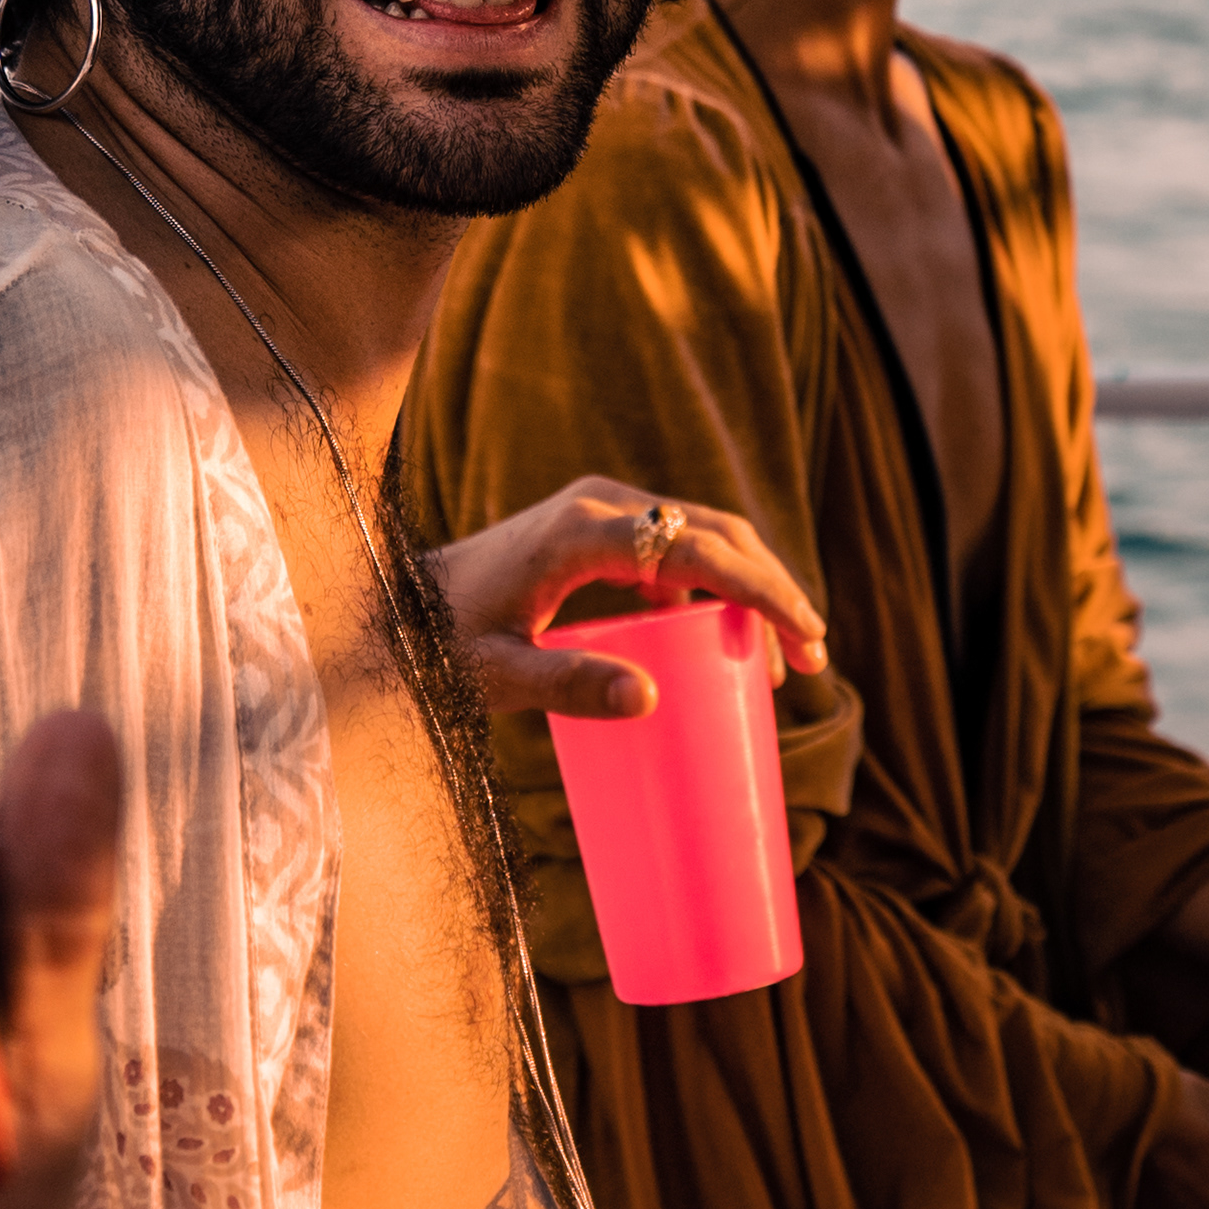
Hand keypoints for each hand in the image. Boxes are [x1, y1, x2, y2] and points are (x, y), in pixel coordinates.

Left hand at [428, 480, 827, 724]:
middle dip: (773, 590)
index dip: (760, 588)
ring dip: (751, 586)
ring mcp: (602, 509)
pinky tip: (730, 636)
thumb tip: (651, 703)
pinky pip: (676, 546)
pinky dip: (716, 585)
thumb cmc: (439, 640)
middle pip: (717, 532)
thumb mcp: (497, 672)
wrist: (396, 602)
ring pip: (704, 535)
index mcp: (582, 532)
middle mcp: (600, 505)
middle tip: (812, 657)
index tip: (806, 635)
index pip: (697, 548)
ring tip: (783, 660)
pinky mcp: (599, 527)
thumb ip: (567, 686)